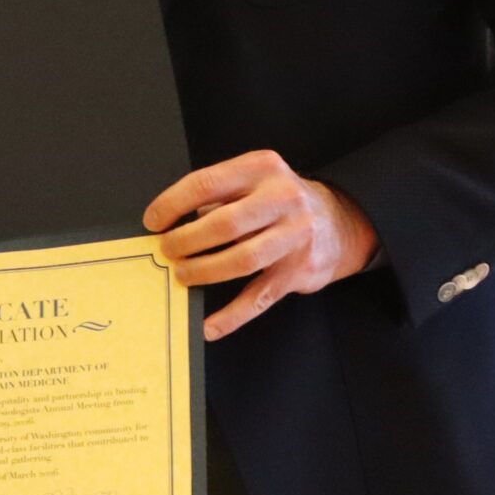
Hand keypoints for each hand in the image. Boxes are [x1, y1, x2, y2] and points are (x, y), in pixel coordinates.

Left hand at [144, 150, 378, 341]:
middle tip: (167, 250)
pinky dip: (231, 316)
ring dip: (203, 272)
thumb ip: (217, 195)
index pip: (205, 183)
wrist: (341, 221)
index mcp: (261, 169)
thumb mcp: (253, 180)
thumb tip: (169, 222)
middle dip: (186, 241)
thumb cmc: (280, 200)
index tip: (153, 222)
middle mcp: (283, 199)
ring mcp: (295, 236)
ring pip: (241, 261)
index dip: (172, 204)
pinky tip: (209, 326)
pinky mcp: (300, 270)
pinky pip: (259, 297)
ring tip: (183, 274)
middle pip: (224, 224)